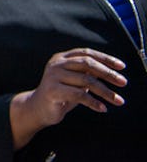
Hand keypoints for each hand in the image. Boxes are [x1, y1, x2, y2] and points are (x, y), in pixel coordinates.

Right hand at [10, 47, 126, 148]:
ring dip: (105, 91)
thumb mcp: (75, 81)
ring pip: (86, 80)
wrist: (38, 108)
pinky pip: (79, 95)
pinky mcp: (52, 91)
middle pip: (87, 64)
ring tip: (118, 100)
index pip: (86, 53)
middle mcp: (56, 64)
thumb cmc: (61, 94)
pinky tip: (102, 108)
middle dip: (108, 73)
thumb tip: (112, 71)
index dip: (105, 58)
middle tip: (123, 82)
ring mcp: (52, 76)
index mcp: (61, 58)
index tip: (122, 66)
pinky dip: (93, 102)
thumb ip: (87, 73)